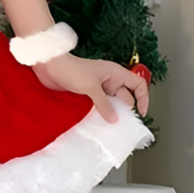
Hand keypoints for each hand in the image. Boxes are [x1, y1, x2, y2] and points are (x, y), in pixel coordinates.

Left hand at [33, 53, 148, 121]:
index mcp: (116, 73)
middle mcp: (110, 80)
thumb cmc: (72, 70)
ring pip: (111, 102)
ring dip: (111, 112)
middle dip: (124, 109)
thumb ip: (104, 104)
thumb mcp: (91, 87)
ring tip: (110, 124)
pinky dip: (100, 113)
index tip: (141, 112)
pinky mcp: (88, 93)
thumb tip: (114, 118)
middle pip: (124, 97)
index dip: (143, 98)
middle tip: (120, 122)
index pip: (138, 84)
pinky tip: (99, 121)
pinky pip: (99, 105)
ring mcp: (99, 87)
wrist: (51, 67)